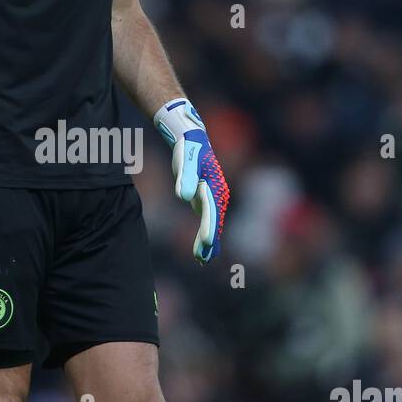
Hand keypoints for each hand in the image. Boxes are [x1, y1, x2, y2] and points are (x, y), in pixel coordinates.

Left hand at [154, 98, 229, 262]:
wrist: (192, 140)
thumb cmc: (188, 150)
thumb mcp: (185, 162)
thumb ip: (185, 178)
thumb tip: (183, 196)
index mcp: (214, 187)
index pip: (212, 211)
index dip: (209, 228)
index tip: (206, 244)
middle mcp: (218, 194)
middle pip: (214, 222)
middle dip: (209, 241)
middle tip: (203, 259)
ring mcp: (213, 198)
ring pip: (212, 224)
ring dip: (208, 243)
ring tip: (202, 260)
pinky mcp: (206, 199)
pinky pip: (208, 221)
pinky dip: (205, 235)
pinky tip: (201, 250)